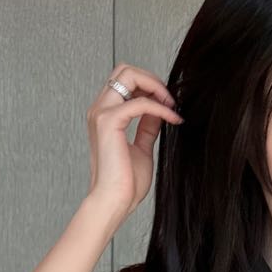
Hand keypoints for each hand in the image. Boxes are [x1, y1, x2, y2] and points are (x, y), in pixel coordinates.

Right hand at [86, 63, 183, 221]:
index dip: (149, 85)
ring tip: (171, 106)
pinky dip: (160, 108)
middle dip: (152, 79)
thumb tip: (159, 111)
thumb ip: (147, 126)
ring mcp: (101, 114)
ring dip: (155, 86)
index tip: (169, 103)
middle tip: (170, 99)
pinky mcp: (109, 122)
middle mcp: (99, 110)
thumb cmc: (125, 183)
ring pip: (128, 74)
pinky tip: (172, 119)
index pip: (125, 81)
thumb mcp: (142, 147)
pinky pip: (140, 102)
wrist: (114, 201)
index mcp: (105, 115)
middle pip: (124, 70)